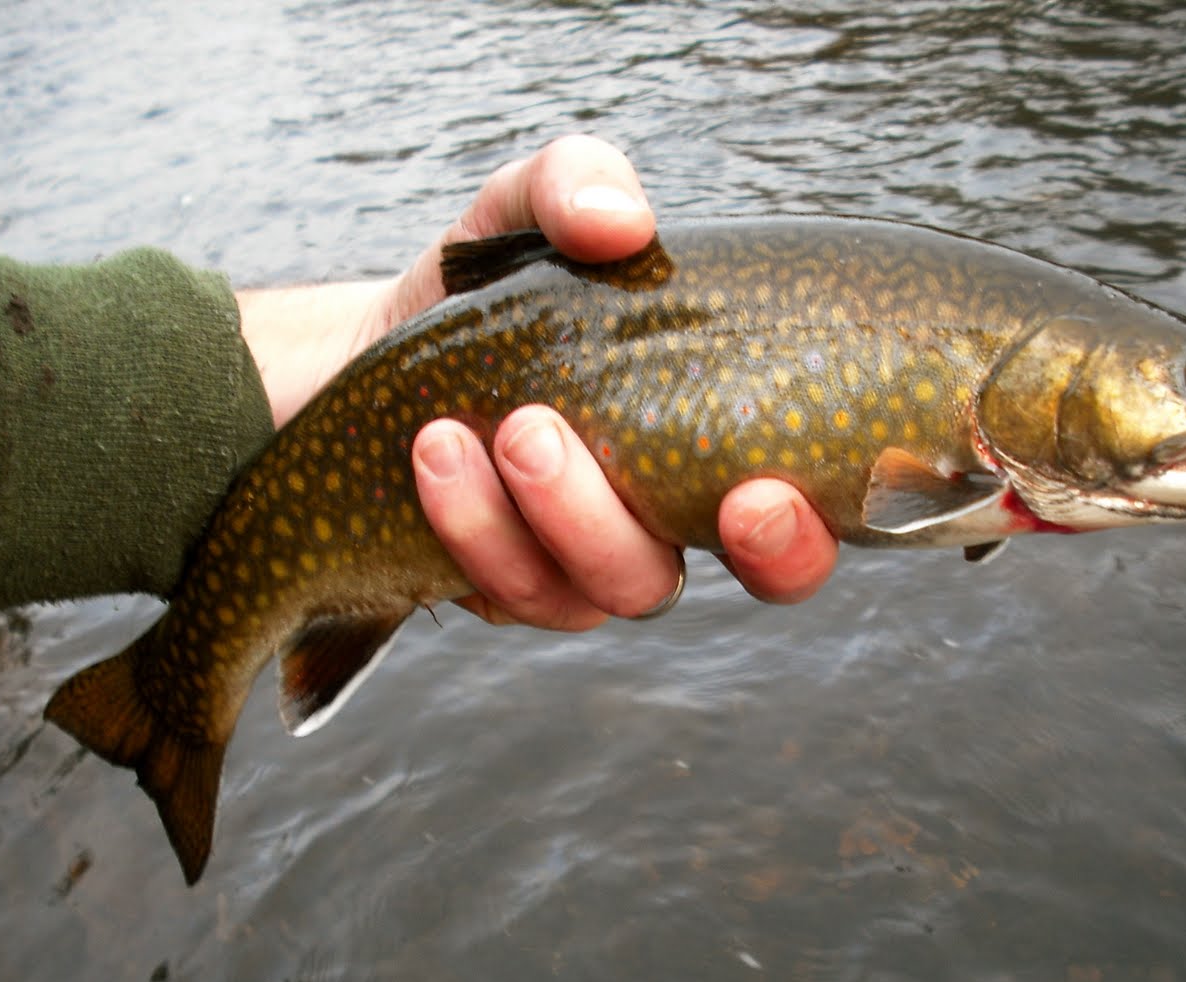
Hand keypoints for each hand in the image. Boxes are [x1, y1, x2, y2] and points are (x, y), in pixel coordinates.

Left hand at [240, 135, 836, 629]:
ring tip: (506, 428)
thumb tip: (624, 224)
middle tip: (578, 446)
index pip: (810, 521)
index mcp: (725, 441)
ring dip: (561, 516)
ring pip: (612, 590)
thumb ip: (579, 183)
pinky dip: (478, 524)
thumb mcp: (527, 211)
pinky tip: (437, 448)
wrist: (375, 352)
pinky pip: (515, 594)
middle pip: (730, 584)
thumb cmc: (491, 287)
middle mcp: (678, 519)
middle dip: (664, 539)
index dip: (802, 534)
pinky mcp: (513, 589)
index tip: (760, 493)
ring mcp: (595, 567)